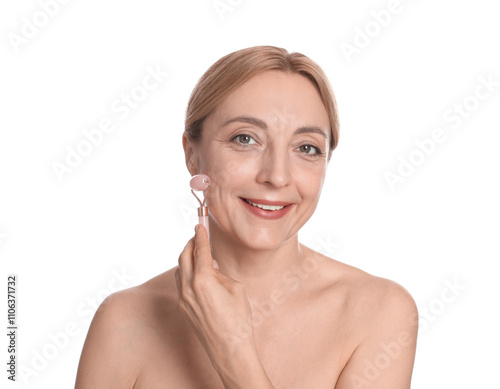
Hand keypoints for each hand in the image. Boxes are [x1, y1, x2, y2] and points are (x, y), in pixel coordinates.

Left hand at [175, 224, 256, 368]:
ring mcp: (183, 299)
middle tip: (198, 236)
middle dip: (191, 244)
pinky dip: (186, 273)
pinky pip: (180, 284)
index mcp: (203, 280)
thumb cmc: (238, 319)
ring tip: (200, 255)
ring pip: (180, 270)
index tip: (199, 225)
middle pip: (184, 256)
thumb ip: (220, 273)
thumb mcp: (236, 288)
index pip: (200, 250)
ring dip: (187, 258)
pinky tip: (198, 275)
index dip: (201, 236)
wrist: (229, 349)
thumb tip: (211, 267)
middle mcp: (189, 288)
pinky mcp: (183, 308)